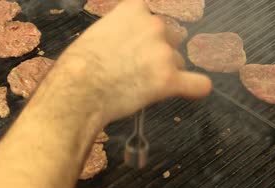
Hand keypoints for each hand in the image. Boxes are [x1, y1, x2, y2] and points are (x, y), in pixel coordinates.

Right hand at [49, 0, 211, 123]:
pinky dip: (194, 88)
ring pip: (178, 62)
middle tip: (135, 70)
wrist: (77, 90)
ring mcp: (164, 52)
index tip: (136, 46)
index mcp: (134, 10)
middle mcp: (154, 25)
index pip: (151, 16)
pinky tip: (190, 91)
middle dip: (157, 53)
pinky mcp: (169, 79)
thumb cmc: (76, 66)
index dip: (144, 34)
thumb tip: (121, 46)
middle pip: (170, 38)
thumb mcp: (95, 33)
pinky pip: (198, 84)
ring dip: (165, 73)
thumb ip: (116, 32)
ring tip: (140, 88)